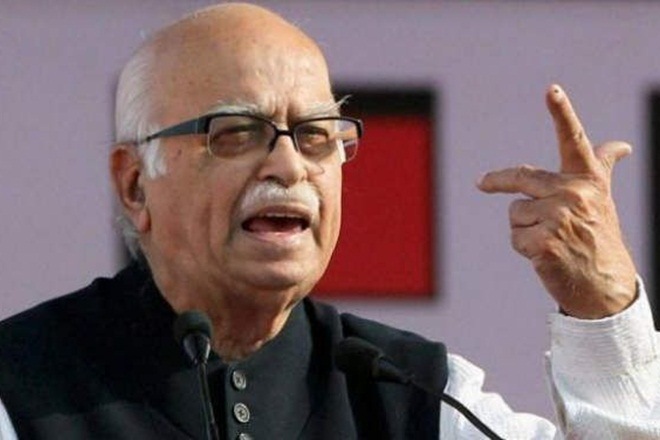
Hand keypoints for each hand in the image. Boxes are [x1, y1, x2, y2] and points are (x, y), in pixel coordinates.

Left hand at [477, 85, 636, 318]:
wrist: (606, 286)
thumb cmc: (600, 237)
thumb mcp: (603, 198)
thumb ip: (603, 167)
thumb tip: (622, 145)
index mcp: (587, 180)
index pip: (573, 141)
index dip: (562, 113)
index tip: (551, 88)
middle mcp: (575, 194)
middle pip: (520, 178)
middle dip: (496, 181)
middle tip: (481, 182)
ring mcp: (560, 219)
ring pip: (515, 213)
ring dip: (525, 229)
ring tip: (552, 240)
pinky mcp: (545, 243)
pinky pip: (514, 237)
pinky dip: (524, 249)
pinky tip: (547, 255)